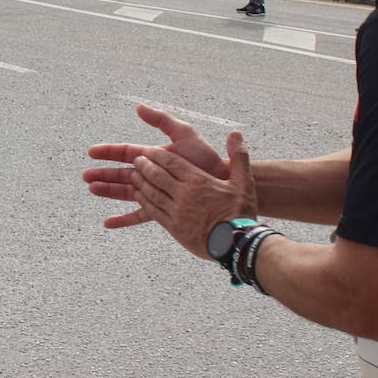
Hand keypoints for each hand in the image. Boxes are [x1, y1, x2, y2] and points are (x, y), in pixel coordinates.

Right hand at [83, 104, 230, 228]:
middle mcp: (152, 174)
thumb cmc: (205, 157)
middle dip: (103, 174)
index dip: (108, 152)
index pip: (125, 153)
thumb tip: (138, 107)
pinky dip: (123, 219)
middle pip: (121, 174)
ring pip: (126, 192)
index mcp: (154, 156)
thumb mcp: (184, 133)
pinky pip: (138, 215)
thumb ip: (161, 120)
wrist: (223, 181)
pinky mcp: (161, 208)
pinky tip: (108, 223)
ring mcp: (155, 191)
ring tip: (92, 190)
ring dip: (108, 191)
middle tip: (85, 176)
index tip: (92, 152)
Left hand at [125, 131, 258, 258]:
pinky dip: (143, 201)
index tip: (148, 151)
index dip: (156, 155)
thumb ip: (239, 156)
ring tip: (133, 175)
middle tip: (137, 160)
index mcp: (197, 180)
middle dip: (144, 166)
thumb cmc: (241, 212)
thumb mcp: (244, 182)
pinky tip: (139, 197)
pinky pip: (153, 211)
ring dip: (140, 182)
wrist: (237, 244)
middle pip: (156, 175)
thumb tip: (236, 133)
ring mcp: (176, 212)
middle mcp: (183, 194)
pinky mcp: (174, 228)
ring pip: (151, 193)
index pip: (170, 162)